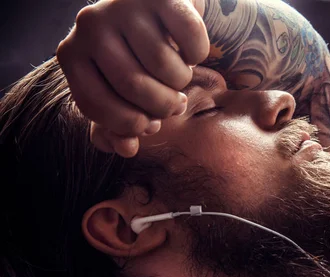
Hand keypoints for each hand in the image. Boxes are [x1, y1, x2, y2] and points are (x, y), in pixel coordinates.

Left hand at [57, 0, 209, 157]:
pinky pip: (191, 41)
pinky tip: (189, 51)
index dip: (129, 125)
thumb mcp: (117, 92)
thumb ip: (116, 125)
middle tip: (175, 104)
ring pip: (165, 65)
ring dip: (182, 81)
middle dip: (163, 106)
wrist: (153, 9)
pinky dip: (198, 54)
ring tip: (178, 73)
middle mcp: (90, 25)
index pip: (97, 106)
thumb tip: (126, 148)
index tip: (150, 125)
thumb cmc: (134, 58)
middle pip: (133, 86)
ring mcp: (124, 6)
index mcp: (71, 55)